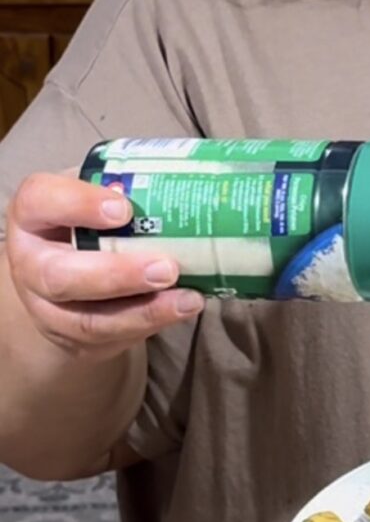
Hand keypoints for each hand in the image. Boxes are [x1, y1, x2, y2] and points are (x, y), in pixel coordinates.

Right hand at [6, 171, 203, 359]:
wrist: (73, 267)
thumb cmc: (91, 218)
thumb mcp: (98, 191)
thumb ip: (124, 183)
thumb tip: (176, 182)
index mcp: (32, 214)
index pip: (40, 201)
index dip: (79, 205)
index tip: (125, 208)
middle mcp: (29, 264)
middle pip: (59, 277)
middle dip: (117, 276)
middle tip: (167, 268)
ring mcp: (47, 308)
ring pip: (87, 321)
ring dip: (143, 313)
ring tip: (188, 300)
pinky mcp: (72, 338)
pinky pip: (109, 339)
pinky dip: (149, 326)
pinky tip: (180, 310)